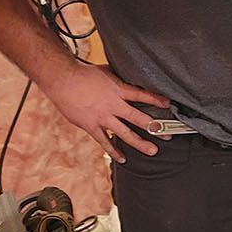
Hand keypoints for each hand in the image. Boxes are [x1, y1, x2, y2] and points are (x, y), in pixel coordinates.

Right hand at [43, 62, 172, 161]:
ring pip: (125, 133)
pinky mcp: (91, 126)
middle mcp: (113, 105)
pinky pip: (104, 141)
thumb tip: (130, 78)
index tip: (169, 105)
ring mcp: (103, 117)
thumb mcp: (106, 72)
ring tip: (152, 151)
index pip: (142, 95)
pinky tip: (122, 159)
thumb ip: (119, 79)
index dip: (156, 100)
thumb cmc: (83, 74)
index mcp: (118, 89)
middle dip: (155, 127)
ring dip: (139, 143)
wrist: (62, 80)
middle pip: (138, 118)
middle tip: (168, 136)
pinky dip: (113, 150)